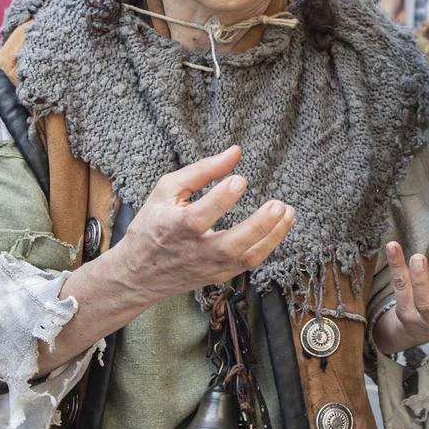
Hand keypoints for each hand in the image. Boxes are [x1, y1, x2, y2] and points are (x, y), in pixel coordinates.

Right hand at [114, 146, 295, 299]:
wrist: (139, 273)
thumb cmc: (152, 224)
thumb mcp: (166, 190)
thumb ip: (201, 171)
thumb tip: (235, 153)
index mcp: (175, 227)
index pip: (201, 216)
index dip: (222, 197)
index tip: (240, 179)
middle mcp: (194, 251)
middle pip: (231, 244)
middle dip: (258, 225)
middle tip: (279, 204)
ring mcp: (209, 267)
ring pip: (246, 257)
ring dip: (272, 236)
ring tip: (289, 212)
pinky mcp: (220, 275)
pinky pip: (249, 263)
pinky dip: (268, 246)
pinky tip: (280, 227)